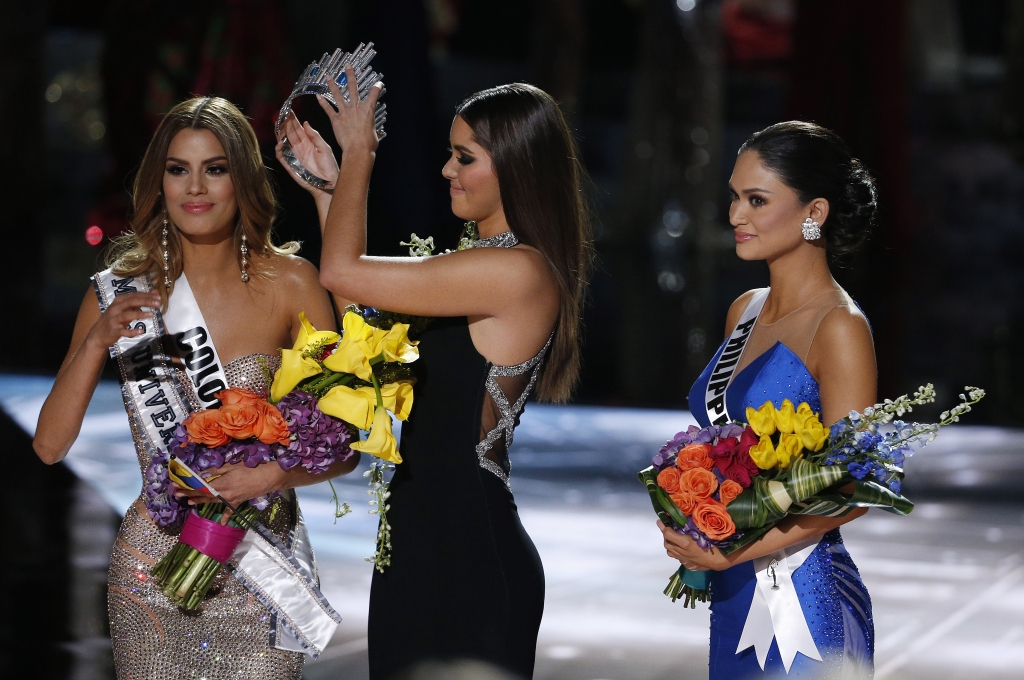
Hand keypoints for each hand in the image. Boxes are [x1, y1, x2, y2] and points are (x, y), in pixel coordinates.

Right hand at [85, 291, 160, 349]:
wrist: (98, 334)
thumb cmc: (115, 320)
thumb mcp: (125, 309)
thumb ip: (139, 302)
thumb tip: (155, 293)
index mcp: (118, 301)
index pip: (134, 295)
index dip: (147, 295)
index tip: (159, 296)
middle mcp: (115, 308)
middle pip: (131, 302)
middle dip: (145, 301)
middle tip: (158, 303)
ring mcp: (114, 319)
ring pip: (127, 314)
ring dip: (140, 314)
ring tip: (152, 314)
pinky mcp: (114, 331)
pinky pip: (124, 331)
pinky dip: (132, 331)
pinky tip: (141, 331)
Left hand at [173, 462, 288, 507]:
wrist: (268, 477)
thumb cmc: (250, 468)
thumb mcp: (232, 466)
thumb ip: (216, 470)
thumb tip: (202, 474)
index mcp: (221, 484)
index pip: (200, 487)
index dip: (187, 487)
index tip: (177, 487)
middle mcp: (224, 494)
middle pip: (203, 495)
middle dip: (190, 494)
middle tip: (177, 495)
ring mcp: (231, 499)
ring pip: (213, 502)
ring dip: (200, 502)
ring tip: (190, 502)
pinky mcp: (238, 502)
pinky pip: (230, 511)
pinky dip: (226, 517)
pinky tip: (221, 523)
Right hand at [275, 112, 338, 194]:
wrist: (329, 183)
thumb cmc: (330, 166)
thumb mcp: (325, 148)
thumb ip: (315, 136)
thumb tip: (306, 123)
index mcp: (308, 142)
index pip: (298, 128)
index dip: (293, 120)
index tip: (289, 110)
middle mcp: (299, 147)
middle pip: (289, 133)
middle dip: (284, 123)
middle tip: (281, 114)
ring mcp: (294, 156)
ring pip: (283, 142)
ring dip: (280, 134)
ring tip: (278, 125)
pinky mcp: (291, 165)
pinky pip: (281, 156)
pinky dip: (279, 149)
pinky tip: (281, 142)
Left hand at [321, 66, 382, 156]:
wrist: (358, 150)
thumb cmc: (368, 143)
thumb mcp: (373, 132)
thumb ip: (370, 126)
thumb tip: (370, 128)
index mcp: (368, 110)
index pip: (374, 94)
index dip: (377, 87)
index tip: (379, 83)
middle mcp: (356, 108)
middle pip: (353, 88)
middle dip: (350, 76)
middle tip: (348, 67)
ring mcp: (345, 112)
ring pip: (337, 95)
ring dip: (332, 85)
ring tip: (328, 76)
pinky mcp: (336, 119)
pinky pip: (328, 109)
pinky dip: (323, 103)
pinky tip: (318, 96)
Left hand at [658, 520, 730, 571]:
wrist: (724, 559)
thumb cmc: (716, 542)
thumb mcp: (705, 530)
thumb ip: (694, 523)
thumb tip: (685, 515)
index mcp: (686, 543)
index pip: (668, 534)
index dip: (663, 526)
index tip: (660, 520)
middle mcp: (683, 552)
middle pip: (667, 544)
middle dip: (665, 535)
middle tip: (666, 527)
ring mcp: (685, 559)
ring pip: (671, 552)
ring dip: (669, 544)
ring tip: (671, 537)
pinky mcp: (689, 564)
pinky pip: (677, 557)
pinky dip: (676, 552)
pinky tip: (680, 547)